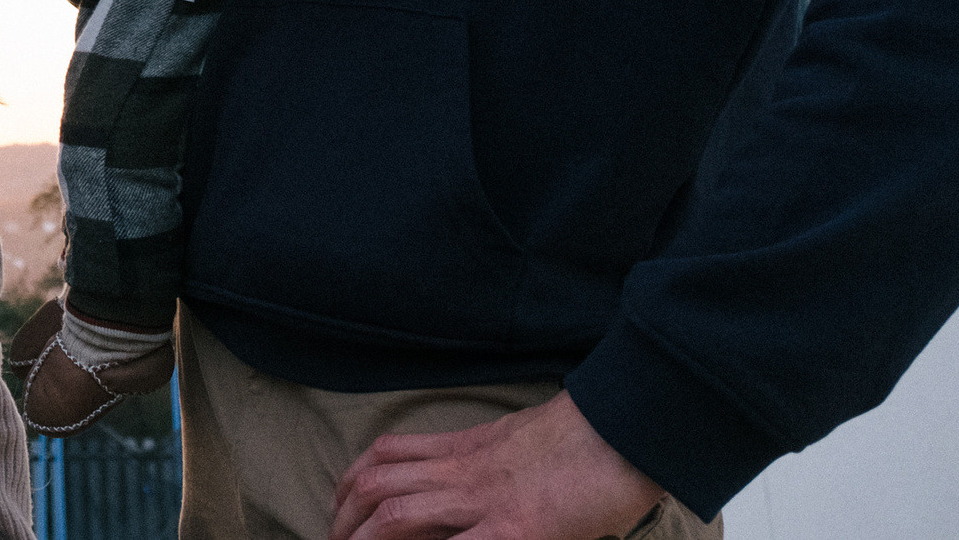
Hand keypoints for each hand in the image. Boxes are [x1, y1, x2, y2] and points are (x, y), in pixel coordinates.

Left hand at [328, 391, 668, 539]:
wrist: (624, 430)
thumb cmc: (584, 440)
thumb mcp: (518, 442)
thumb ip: (485, 461)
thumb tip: (470, 488)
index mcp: (465, 449)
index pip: (389, 454)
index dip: (353, 479)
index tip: (342, 503)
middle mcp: (463, 472)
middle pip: (380, 484)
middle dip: (346, 516)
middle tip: (334, 538)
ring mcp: (486, 501)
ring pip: (399, 514)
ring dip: (366, 538)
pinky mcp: (517, 529)